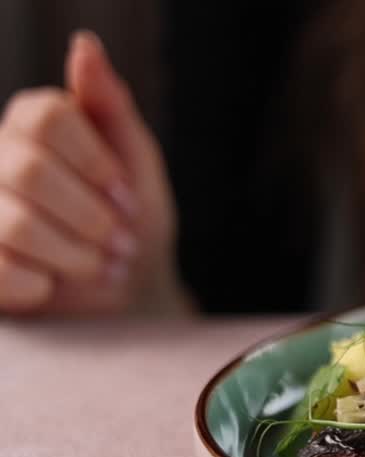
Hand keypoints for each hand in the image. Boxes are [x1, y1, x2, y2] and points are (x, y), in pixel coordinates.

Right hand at [0, 30, 179, 314]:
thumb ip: (109, 103)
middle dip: (92, 218)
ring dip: (78, 256)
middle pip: (30, 173)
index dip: (95, 164)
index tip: (128, 197)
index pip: (47, 117)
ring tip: (103, 267)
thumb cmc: (131, 212)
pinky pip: (2, 272)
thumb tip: (85, 47)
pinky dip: (46, 285)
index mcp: (31, 122)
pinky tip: (58, 284)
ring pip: (16, 226)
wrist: (129, 279)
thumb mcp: (135, 156)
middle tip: (123, 242)